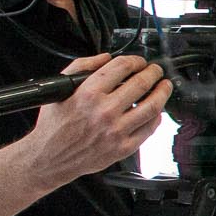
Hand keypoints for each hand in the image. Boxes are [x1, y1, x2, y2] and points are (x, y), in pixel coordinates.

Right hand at [26, 54, 170, 183]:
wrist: (50, 158)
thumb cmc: (55, 125)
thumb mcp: (61, 89)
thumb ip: (81, 67)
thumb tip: (105, 57)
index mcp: (88, 94)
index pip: (122, 67)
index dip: (135, 60)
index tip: (139, 62)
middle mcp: (104, 112)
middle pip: (141, 83)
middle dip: (153, 72)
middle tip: (156, 70)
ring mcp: (116, 131)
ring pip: (152, 106)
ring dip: (163, 92)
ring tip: (165, 86)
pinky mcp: (123, 148)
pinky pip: (149, 129)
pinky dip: (156, 116)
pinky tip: (156, 110)